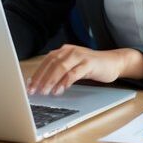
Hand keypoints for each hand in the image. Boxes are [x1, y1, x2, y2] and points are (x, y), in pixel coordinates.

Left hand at [26, 45, 142, 95]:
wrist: (113, 62)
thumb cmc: (91, 66)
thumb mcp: (73, 67)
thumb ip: (59, 72)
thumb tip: (41, 84)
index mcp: (64, 50)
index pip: (46, 61)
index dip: (36, 74)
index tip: (29, 87)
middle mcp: (70, 51)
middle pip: (51, 64)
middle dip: (41, 79)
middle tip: (35, 91)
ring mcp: (80, 56)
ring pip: (61, 67)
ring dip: (51, 81)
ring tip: (46, 92)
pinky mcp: (89, 63)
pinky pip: (74, 72)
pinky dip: (66, 81)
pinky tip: (61, 89)